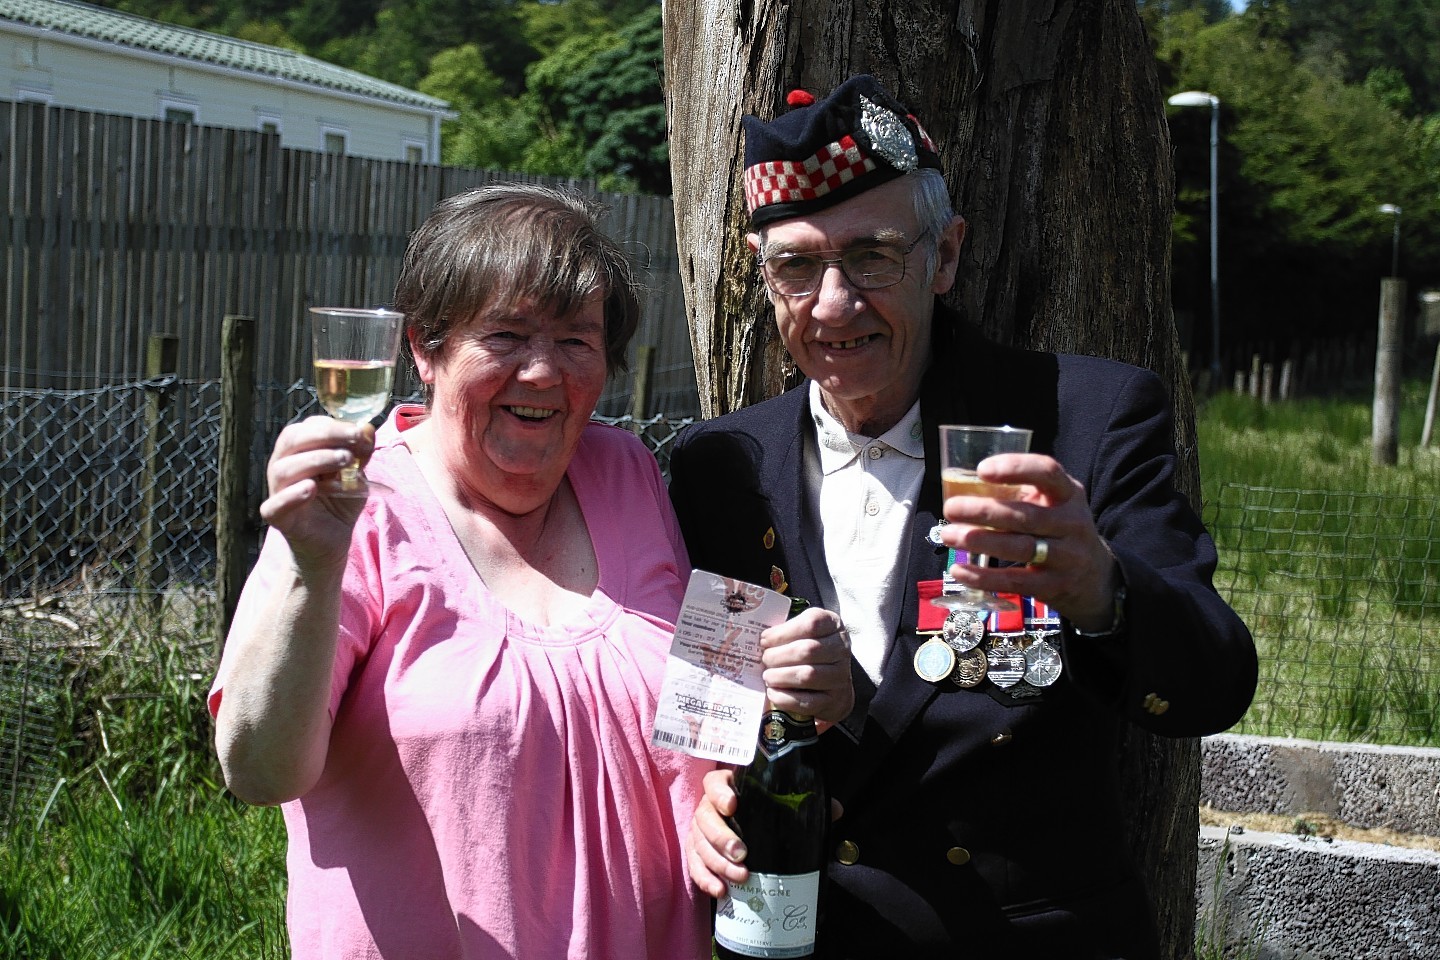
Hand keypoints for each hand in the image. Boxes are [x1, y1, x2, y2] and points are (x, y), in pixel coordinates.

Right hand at [259, 416, 375, 559]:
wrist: (332, 543)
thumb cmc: (339, 502)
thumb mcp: (356, 475)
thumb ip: (360, 453)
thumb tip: (367, 427)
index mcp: (299, 451)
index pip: (309, 427)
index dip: (335, 426)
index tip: (361, 433)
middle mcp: (283, 466)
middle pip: (293, 440)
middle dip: (326, 435)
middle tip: (354, 438)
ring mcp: (277, 491)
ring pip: (285, 468)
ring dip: (317, 459)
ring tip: (345, 460)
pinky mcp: (277, 517)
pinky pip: (275, 504)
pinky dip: (292, 495)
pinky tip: (311, 488)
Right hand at [687, 766, 846, 898]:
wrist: (747, 824)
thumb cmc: (765, 809)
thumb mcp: (783, 801)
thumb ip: (807, 803)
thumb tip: (836, 810)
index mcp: (726, 786)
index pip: (714, 782)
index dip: (720, 793)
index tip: (733, 804)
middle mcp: (709, 807)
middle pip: (705, 818)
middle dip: (722, 838)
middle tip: (743, 854)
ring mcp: (700, 831)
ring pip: (699, 844)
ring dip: (717, 863)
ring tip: (740, 878)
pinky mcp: (697, 853)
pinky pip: (694, 866)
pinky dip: (705, 879)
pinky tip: (720, 891)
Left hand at [759, 606, 853, 723]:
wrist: (835, 686)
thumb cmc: (812, 654)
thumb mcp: (805, 633)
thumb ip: (786, 631)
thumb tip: (759, 639)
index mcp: (832, 626)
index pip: (811, 623)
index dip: (783, 632)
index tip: (765, 639)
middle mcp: (841, 650)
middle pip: (808, 650)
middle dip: (778, 656)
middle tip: (764, 659)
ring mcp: (840, 677)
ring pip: (807, 675)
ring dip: (780, 676)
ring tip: (768, 676)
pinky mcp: (833, 701)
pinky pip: (807, 701)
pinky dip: (785, 698)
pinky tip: (773, 692)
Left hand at [939, 452, 1119, 631]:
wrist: (1095, 576)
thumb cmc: (1060, 529)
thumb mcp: (1054, 504)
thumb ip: (1020, 493)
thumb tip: (963, 487)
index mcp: (1069, 494)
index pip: (1048, 472)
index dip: (1015, 469)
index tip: (982, 470)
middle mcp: (1072, 523)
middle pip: (1026, 515)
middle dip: (984, 511)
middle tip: (951, 508)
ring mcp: (1066, 556)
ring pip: (1020, 548)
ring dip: (979, 542)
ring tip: (948, 535)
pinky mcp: (1054, 586)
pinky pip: (1015, 581)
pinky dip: (983, 577)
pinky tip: (959, 570)